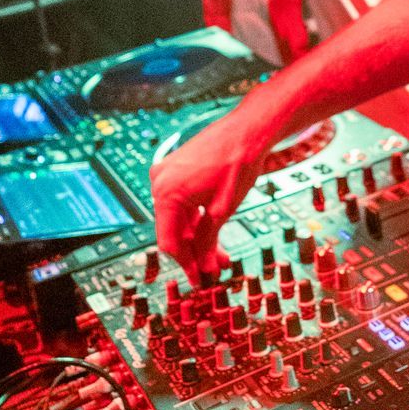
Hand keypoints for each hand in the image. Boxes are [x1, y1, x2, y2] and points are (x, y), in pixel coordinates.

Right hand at [151, 102, 282, 281]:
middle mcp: (160, 182)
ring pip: (178, 218)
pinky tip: (212, 232)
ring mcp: (166, 174)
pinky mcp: (176, 170)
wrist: (249, 129)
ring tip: (221, 254)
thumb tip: (204, 268)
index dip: (186, 264)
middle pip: (173, 231)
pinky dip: (195, 219)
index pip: (169, 242)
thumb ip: (208, 241)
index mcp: (166, 192)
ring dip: (197, 237)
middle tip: (215, 269)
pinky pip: (181, 203)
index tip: (200, 280)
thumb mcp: (223, 210)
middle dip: (195, 252)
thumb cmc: (238, 161)